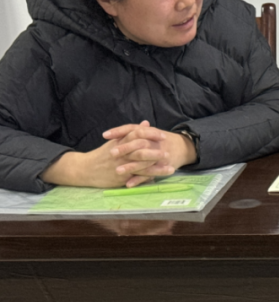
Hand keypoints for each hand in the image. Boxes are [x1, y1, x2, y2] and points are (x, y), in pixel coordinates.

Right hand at [40, 121, 190, 187]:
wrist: (85, 169)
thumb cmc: (103, 154)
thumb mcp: (116, 140)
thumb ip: (132, 132)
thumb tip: (147, 123)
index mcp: (120, 142)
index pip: (138, 134)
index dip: (151, 134)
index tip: (163, 135)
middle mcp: (121, 153)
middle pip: (141, 150)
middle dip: (156, 152)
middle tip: (168, 152)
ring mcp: (121, 166)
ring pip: (141, 167)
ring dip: (157, 168)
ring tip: (170, 168)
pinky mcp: (120, 178)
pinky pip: (136, 178)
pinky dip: (147, 178)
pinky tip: (158, 179)